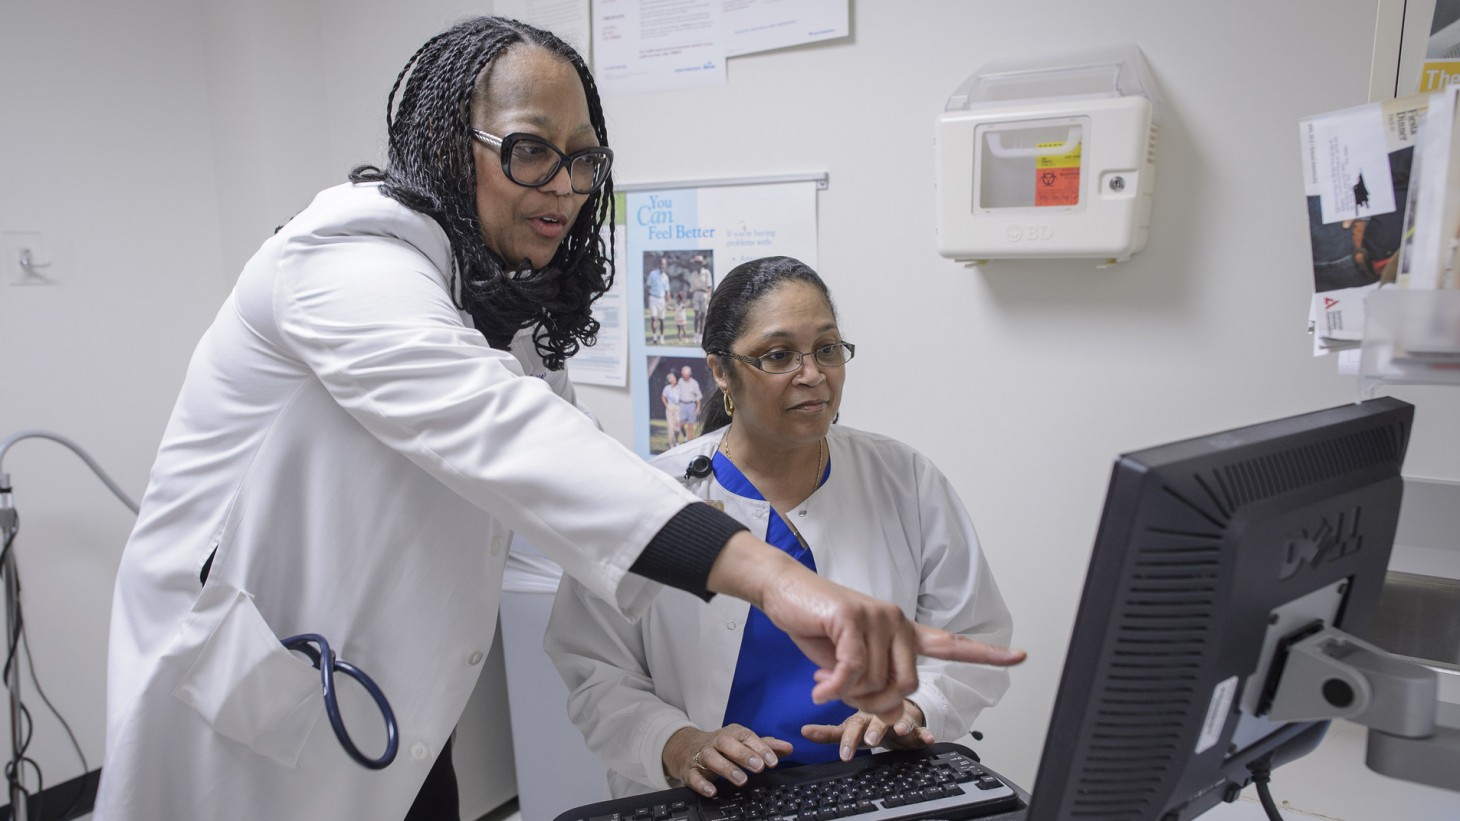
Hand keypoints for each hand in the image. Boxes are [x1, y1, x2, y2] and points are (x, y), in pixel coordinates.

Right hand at [663, 725, 793, 797]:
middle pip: (727, 743)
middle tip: (758, 767)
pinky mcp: (689, 770)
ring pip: (711, 758)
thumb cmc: (723, 747)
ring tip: (741, 780)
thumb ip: (766, 746)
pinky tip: (712, 791)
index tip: (772, 761)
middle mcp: (715, 742)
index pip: (746, 736)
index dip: (760, 748)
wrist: (686, 747)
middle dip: (743, 754)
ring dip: (726, 768)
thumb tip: (788, 747)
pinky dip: (702, 783)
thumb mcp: (743, 743)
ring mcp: (701, 755)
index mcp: (731, 733)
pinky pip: (693, 775)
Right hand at [706, 534, 1025, 723]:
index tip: (1019, 656)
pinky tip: (819, 688)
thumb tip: (891, 716)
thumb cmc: (816, 627)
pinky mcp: (852, 618)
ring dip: (847, 694)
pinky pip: (853, 671)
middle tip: (846, 696)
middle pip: (906, 685)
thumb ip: (872, 688)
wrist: (784, 593)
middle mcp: (896, 621)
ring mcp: (877, 616)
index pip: (951, 644)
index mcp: (901, 631)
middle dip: (875, 702)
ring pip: (877, 682)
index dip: (986, 654)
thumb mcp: (847, 667)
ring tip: (826, 683)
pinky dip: (834, 688)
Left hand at [801, 701, 934, 760]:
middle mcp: (877, 714)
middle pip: (874, 721)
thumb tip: (801, 732)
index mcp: (860, 716)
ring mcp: (896, 717)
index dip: (847, 740)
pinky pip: (920, 728)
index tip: (844, 755)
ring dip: (899, 724)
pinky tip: (929, 738)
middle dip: (872, 731)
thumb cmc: (867, 722)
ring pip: (898, 720)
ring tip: (900, 730)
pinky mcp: (913, 723)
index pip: (851, 726)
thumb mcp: (849, 730)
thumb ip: (827, 733)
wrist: (895, 707)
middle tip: (870, 741)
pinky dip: (924, 732)